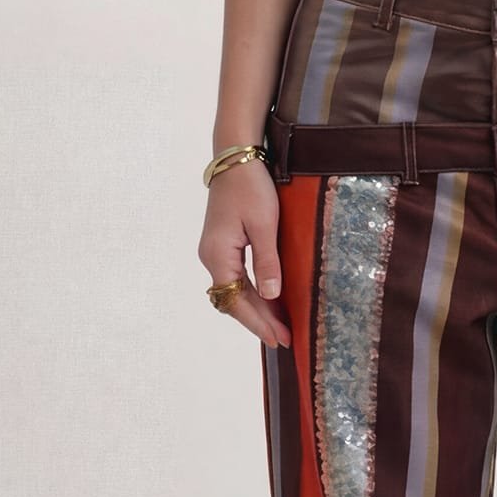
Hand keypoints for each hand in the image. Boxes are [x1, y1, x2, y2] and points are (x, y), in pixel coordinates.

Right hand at [198, 159, 291, 348]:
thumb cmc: (251, 186)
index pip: (237, 301)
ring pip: (235, 289)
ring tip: (280, 324)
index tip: (279, 339)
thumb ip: (267, 261)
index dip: (258, 323)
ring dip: (256, 307)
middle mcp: (211, 257)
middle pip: (234, 299)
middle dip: (259, 320)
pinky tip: (268, 297)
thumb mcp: (264, 224)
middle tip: (285, 338)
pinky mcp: (222, 243)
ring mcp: (215, 251)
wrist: (235, 157)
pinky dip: (252, 290)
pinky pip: (236, 276)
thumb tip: (271, 297)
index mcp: (219, 255)